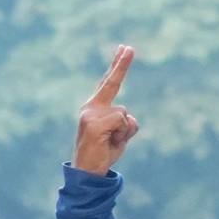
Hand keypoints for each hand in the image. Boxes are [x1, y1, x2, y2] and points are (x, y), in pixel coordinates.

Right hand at [72, 45, 140, 173]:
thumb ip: (123, 121)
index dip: (117, 66)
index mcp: (95, 107)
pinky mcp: (94, 122)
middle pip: (111, 82)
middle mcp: (90, 107)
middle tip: (130, 47)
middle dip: (122, 64)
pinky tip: (109, 142)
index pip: (108, 82)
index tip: (125, 48)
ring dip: (125, 131)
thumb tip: (127, 116)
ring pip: (124, 113)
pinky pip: (122, 121)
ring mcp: (91, 113)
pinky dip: (122, 134)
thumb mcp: (118, 134)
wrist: (88, 171)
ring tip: (111, 141)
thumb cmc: (104, 153)